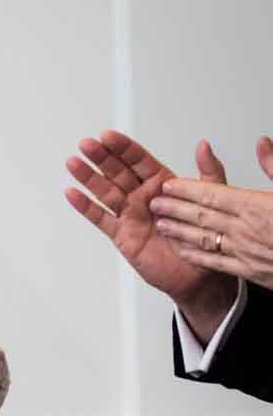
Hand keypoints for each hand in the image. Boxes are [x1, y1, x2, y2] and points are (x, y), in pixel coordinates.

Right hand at [64, 129, 239, 339]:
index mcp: (162, 183)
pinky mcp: (121, 234)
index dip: (123, 148)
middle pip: (117, 172)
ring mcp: (130, 214)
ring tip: (73, 163)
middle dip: (101, 158)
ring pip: (105, 192)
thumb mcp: (213, 199)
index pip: (139, 161)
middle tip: (86, 145)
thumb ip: (209, 171)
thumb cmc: (204, 237)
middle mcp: (143, 196)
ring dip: (89, 178)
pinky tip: (72, 194)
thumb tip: (204, 145)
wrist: (198, 274)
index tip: (108, 136)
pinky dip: (86, 207)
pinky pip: (100, 218)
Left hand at [150, 136, 272, 287]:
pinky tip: (181, 251)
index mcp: (257, 206)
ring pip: (204, 240)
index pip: (214, 195)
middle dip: (175, 207)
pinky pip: (216, 263)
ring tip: (159, 223)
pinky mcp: (251, 272)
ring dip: (179, 231)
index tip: (169, 183)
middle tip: (153, 200)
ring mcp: (246, 253)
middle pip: (202, 216)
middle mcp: (246, 231)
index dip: (188, 189)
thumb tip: (263, 143)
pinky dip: (196, 255)